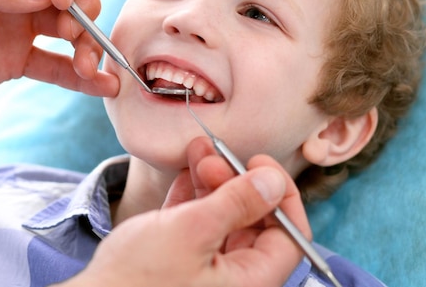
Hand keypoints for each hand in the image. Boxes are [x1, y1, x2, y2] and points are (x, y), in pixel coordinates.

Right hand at [62, 137, 309, 286]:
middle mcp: (232, 282)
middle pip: (253, 224)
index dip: (279, 195)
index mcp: (249, 284)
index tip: (260, 163)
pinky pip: (197, 230)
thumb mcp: (192, 231)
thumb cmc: (136, 280)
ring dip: (212, 184)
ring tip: (197, 152)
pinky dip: (193, 201)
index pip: (288, 237)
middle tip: (215, 156)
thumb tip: (274, 181)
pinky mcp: (178, 268)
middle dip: (236, 182)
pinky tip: (186, 174)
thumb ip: (237, 203)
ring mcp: (204, 275)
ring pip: (223, 222)